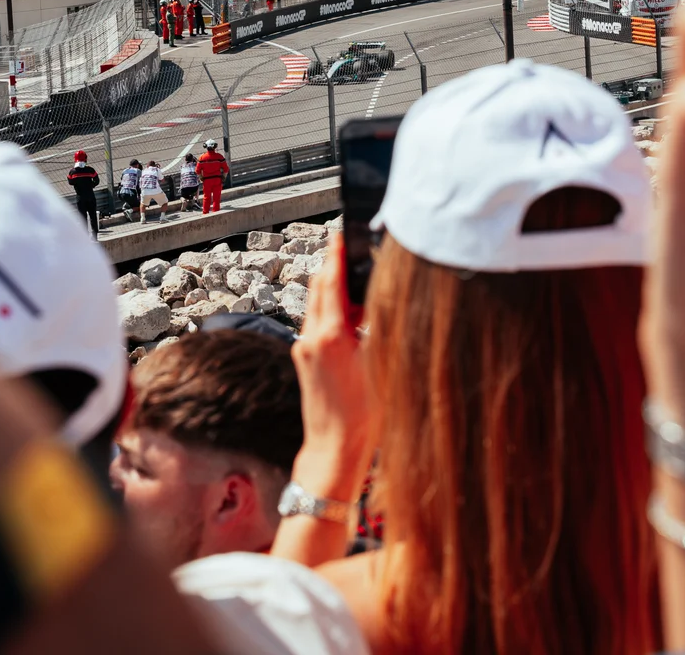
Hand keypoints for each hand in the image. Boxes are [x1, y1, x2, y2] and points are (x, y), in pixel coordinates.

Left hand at [290, 236, 375, 503]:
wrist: (333, 452)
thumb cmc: (362, 418)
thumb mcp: (379, 365)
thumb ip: (375, 327)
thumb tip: (379, 298)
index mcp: (330, 335)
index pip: (332, 280)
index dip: (338, 254)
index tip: (343, 233)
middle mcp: (311, 337)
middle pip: (319, 286)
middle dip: (333, 264)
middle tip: (349, 247)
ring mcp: (304, 348)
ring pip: (316, 304)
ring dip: (332, 287)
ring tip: (354, 279)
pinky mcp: (304, 359)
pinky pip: (316, 322)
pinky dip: (331, 309)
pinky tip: (350, 314)